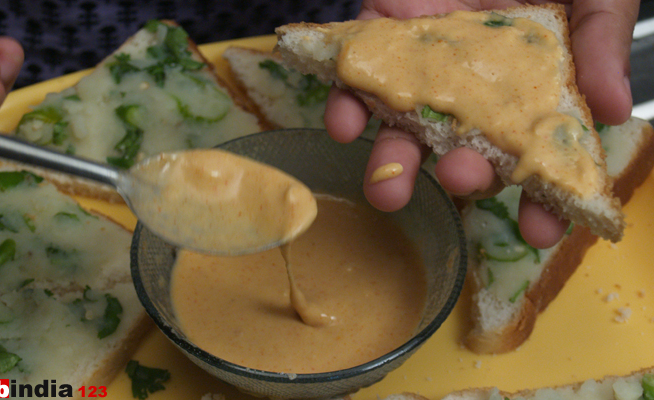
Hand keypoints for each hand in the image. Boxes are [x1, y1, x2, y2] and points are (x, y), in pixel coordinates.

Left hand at [324, 0, 639, 247]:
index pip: (536, 157)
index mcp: (529, 89)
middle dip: (462, 174)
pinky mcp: (384, 30)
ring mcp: (425, 63)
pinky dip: (348, 99)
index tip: (543, 229)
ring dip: (393, 157)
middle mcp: (474, 87)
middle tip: (462, 182)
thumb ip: (600, 42)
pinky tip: (344, 121)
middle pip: (463, 148)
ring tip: (387, 184)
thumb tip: (615, 110)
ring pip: (403, 123)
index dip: (541, 198)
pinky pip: (360, 72)